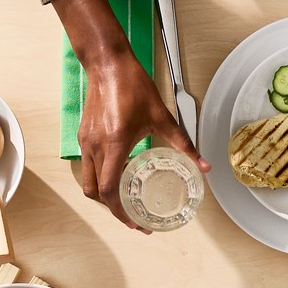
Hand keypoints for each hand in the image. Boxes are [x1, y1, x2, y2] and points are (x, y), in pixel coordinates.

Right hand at [76, 50, 201, 228]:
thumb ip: (184, 143)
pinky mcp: (83, 135)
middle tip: (132, 218)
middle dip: (113, 209)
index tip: (135, 223)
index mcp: (114, 143)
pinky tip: (119, 173)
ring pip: (88, 180)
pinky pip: (88, 165)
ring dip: (105, 194)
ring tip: (126, 199)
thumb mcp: (162, 116)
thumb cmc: (132, 86)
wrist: (107, 64)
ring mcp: (85, 141)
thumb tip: (204, 165)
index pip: (109, 190)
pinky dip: (101, 176)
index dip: (121, 212)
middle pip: (94, 192)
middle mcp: (95, 146)